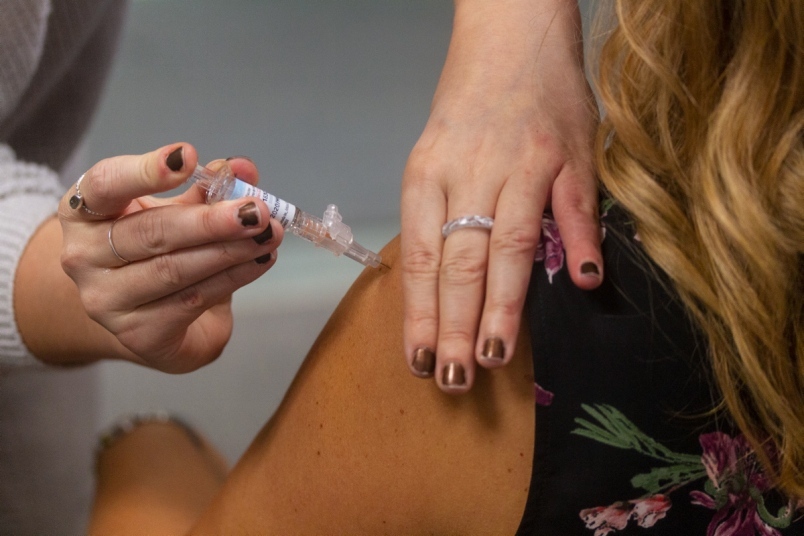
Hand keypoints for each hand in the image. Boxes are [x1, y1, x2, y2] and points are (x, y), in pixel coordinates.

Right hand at [57, 144, 281, 371]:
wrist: (146, 316)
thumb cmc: (157, 250)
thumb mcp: (178, 210)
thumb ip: (207, 187)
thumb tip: (241, 168)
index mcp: (84, 211)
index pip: (106, 184)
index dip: (146, 171)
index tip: (187, 156)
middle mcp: (83, 256)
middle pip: (151, 232)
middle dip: (210, 221)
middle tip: (256, 210)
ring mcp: (106, 300)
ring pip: (174, 270)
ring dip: (230, 250)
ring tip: (269, 234)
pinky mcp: (138, 334)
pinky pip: (192, 300)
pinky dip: (233, 277)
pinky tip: (260, 260)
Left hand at [401, 0, 601, 391]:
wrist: (512, 35)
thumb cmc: (467, 105)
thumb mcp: (433, 156)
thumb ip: (438, 218)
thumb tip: (439, 289)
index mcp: (427, 176)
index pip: (420, 258)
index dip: (419, 314)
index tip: (419, 361)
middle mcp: (470, 172)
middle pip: (460, 261)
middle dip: (456, 326)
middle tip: (455, 379)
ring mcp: (523, 164)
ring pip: (509, 243)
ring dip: (505, 304)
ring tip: (498, 355)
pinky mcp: (571, 155)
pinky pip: (576, 204)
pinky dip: (581, 241)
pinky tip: (584, 283)